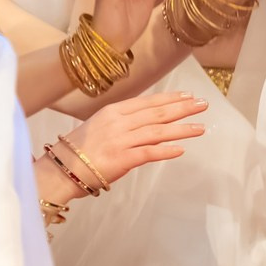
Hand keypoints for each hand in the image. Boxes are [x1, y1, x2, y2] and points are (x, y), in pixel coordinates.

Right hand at [51, 91, 204, 198]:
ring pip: (157, 131)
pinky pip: (148, 153)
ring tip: (200, 128)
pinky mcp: (120, 159)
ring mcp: (120, 140)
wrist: (62, 169)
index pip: (148, 102)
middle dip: (183, 108)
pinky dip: (165, 150)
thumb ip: (125, 121)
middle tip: (203, 105)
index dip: (170, 98)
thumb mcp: (102, 126)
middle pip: (157, 113)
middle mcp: (118, 122)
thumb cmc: (81, 149)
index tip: (188, 96)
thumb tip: (152, 121)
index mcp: (113, 111)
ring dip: (181, 129)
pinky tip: (181, 149)